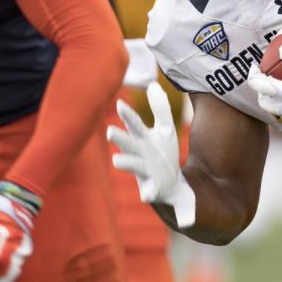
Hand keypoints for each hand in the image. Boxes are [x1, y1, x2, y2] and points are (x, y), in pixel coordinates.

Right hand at [107, 82, 195, 227]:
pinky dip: (147, 193)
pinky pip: (149, 192)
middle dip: (120, 138)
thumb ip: (160, 108)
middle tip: (110, 132)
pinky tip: (145, 196)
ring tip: (116, 160)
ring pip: (134, 166)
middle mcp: (140, 154)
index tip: (120, 104)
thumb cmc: (163, 153)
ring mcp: (145, 172)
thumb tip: (153, 85)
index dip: (127, 114)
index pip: (134, 124)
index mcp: (143, 138)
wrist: (172, 184)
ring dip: (125, 163)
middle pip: (128, 144)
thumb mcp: (165, 129)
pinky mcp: (152, 188)